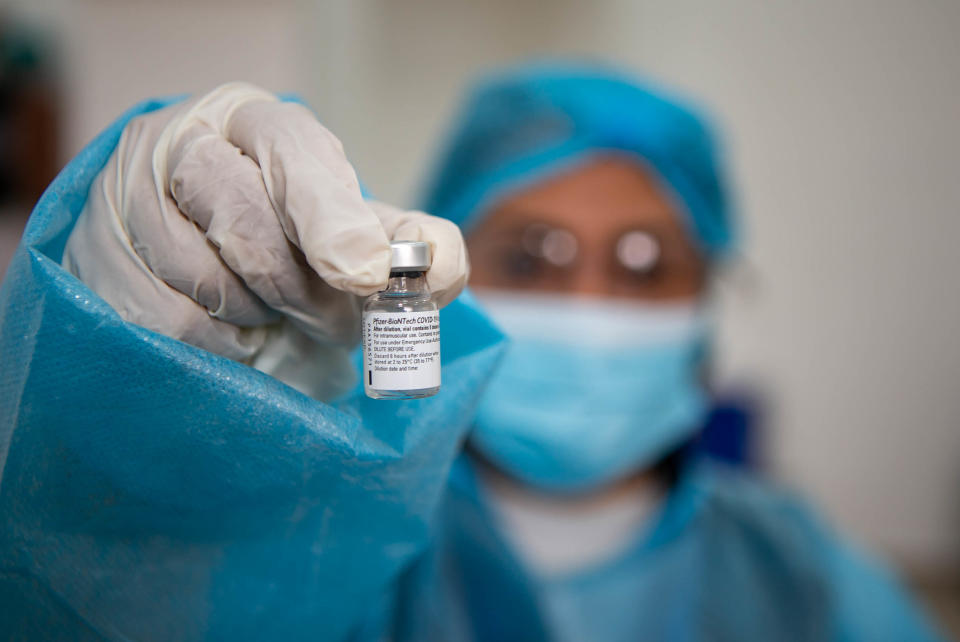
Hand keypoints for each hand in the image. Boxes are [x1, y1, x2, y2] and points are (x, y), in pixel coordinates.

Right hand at [63, 82, 467, 395]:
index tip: (365, 275)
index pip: (292, 152)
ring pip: (210, 277)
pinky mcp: (99, 261)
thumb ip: (400, 240)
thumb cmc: (281, 235)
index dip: (332, 216)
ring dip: (263, 316)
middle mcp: (183, 145)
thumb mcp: (346, 226)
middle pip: (249, 220)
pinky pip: (172, 320)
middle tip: (337, 324)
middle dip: (305, 289)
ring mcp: (128, 200)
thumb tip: (442, 266)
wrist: (189, 248)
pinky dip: (219, 341)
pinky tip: (235, 330)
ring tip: (276, 314)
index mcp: (257, 124)